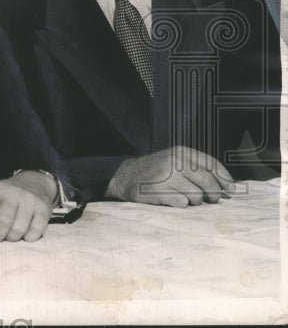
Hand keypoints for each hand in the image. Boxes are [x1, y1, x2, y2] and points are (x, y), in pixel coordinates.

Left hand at [0, 170, 55, 241]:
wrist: (34, 183)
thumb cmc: (7, 197)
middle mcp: (13, 193)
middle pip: (2, 223)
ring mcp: (30, 200)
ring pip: (18, 230)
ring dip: (11, 238)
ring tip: (9, 235)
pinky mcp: (44, 209)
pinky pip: (35, 232)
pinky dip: (28, 238)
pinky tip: (24, 234)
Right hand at [105, 146, 233, 206]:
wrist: (126, 175)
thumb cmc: (157, 170)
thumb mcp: (175, 160)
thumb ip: (197, 167)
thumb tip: (225, 186)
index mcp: (181, 152)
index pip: (212, 164)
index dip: (225, 178)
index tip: (231, 189)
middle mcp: (175, 162)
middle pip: (208, 182)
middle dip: (213, 194)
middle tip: (210, 199)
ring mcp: (166, 176)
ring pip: (197, 196)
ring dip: (194, 201)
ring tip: (184, 196)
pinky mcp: (158, 191)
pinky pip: (182, 204)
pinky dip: (180, 204)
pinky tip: (171, 199)